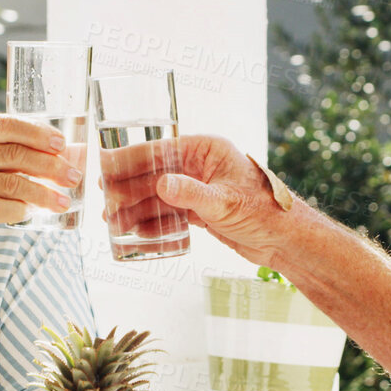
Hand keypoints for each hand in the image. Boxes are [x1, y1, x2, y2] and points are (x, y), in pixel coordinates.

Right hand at [0, 114, 82, 249]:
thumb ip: (8, 151)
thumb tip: (63, 153)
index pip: (6, 126)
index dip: (37, 133)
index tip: (62, 143)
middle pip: (14, 155)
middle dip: (50, 166)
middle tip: (74, 177)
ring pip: (10, 183)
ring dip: (42, 193)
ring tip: (63, 202)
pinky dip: (18, 210)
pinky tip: (32, 213)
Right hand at [100, 135, 293, 266]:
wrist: (285, 240)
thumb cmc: (264, 212)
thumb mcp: (225, 202)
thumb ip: (192, 194)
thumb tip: (162, 184)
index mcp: (207, 150)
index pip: (161, 150)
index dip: (131, 158)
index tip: (106, 165)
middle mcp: (200, 165)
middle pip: (154, 173)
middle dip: (129, 188)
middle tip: (105, 201)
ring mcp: (200, 187)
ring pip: (159, 195)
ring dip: (137, 207)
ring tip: (113, 221)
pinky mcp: (201, 210)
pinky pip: (170, 212)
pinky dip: (153, 221)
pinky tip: (136, 231)